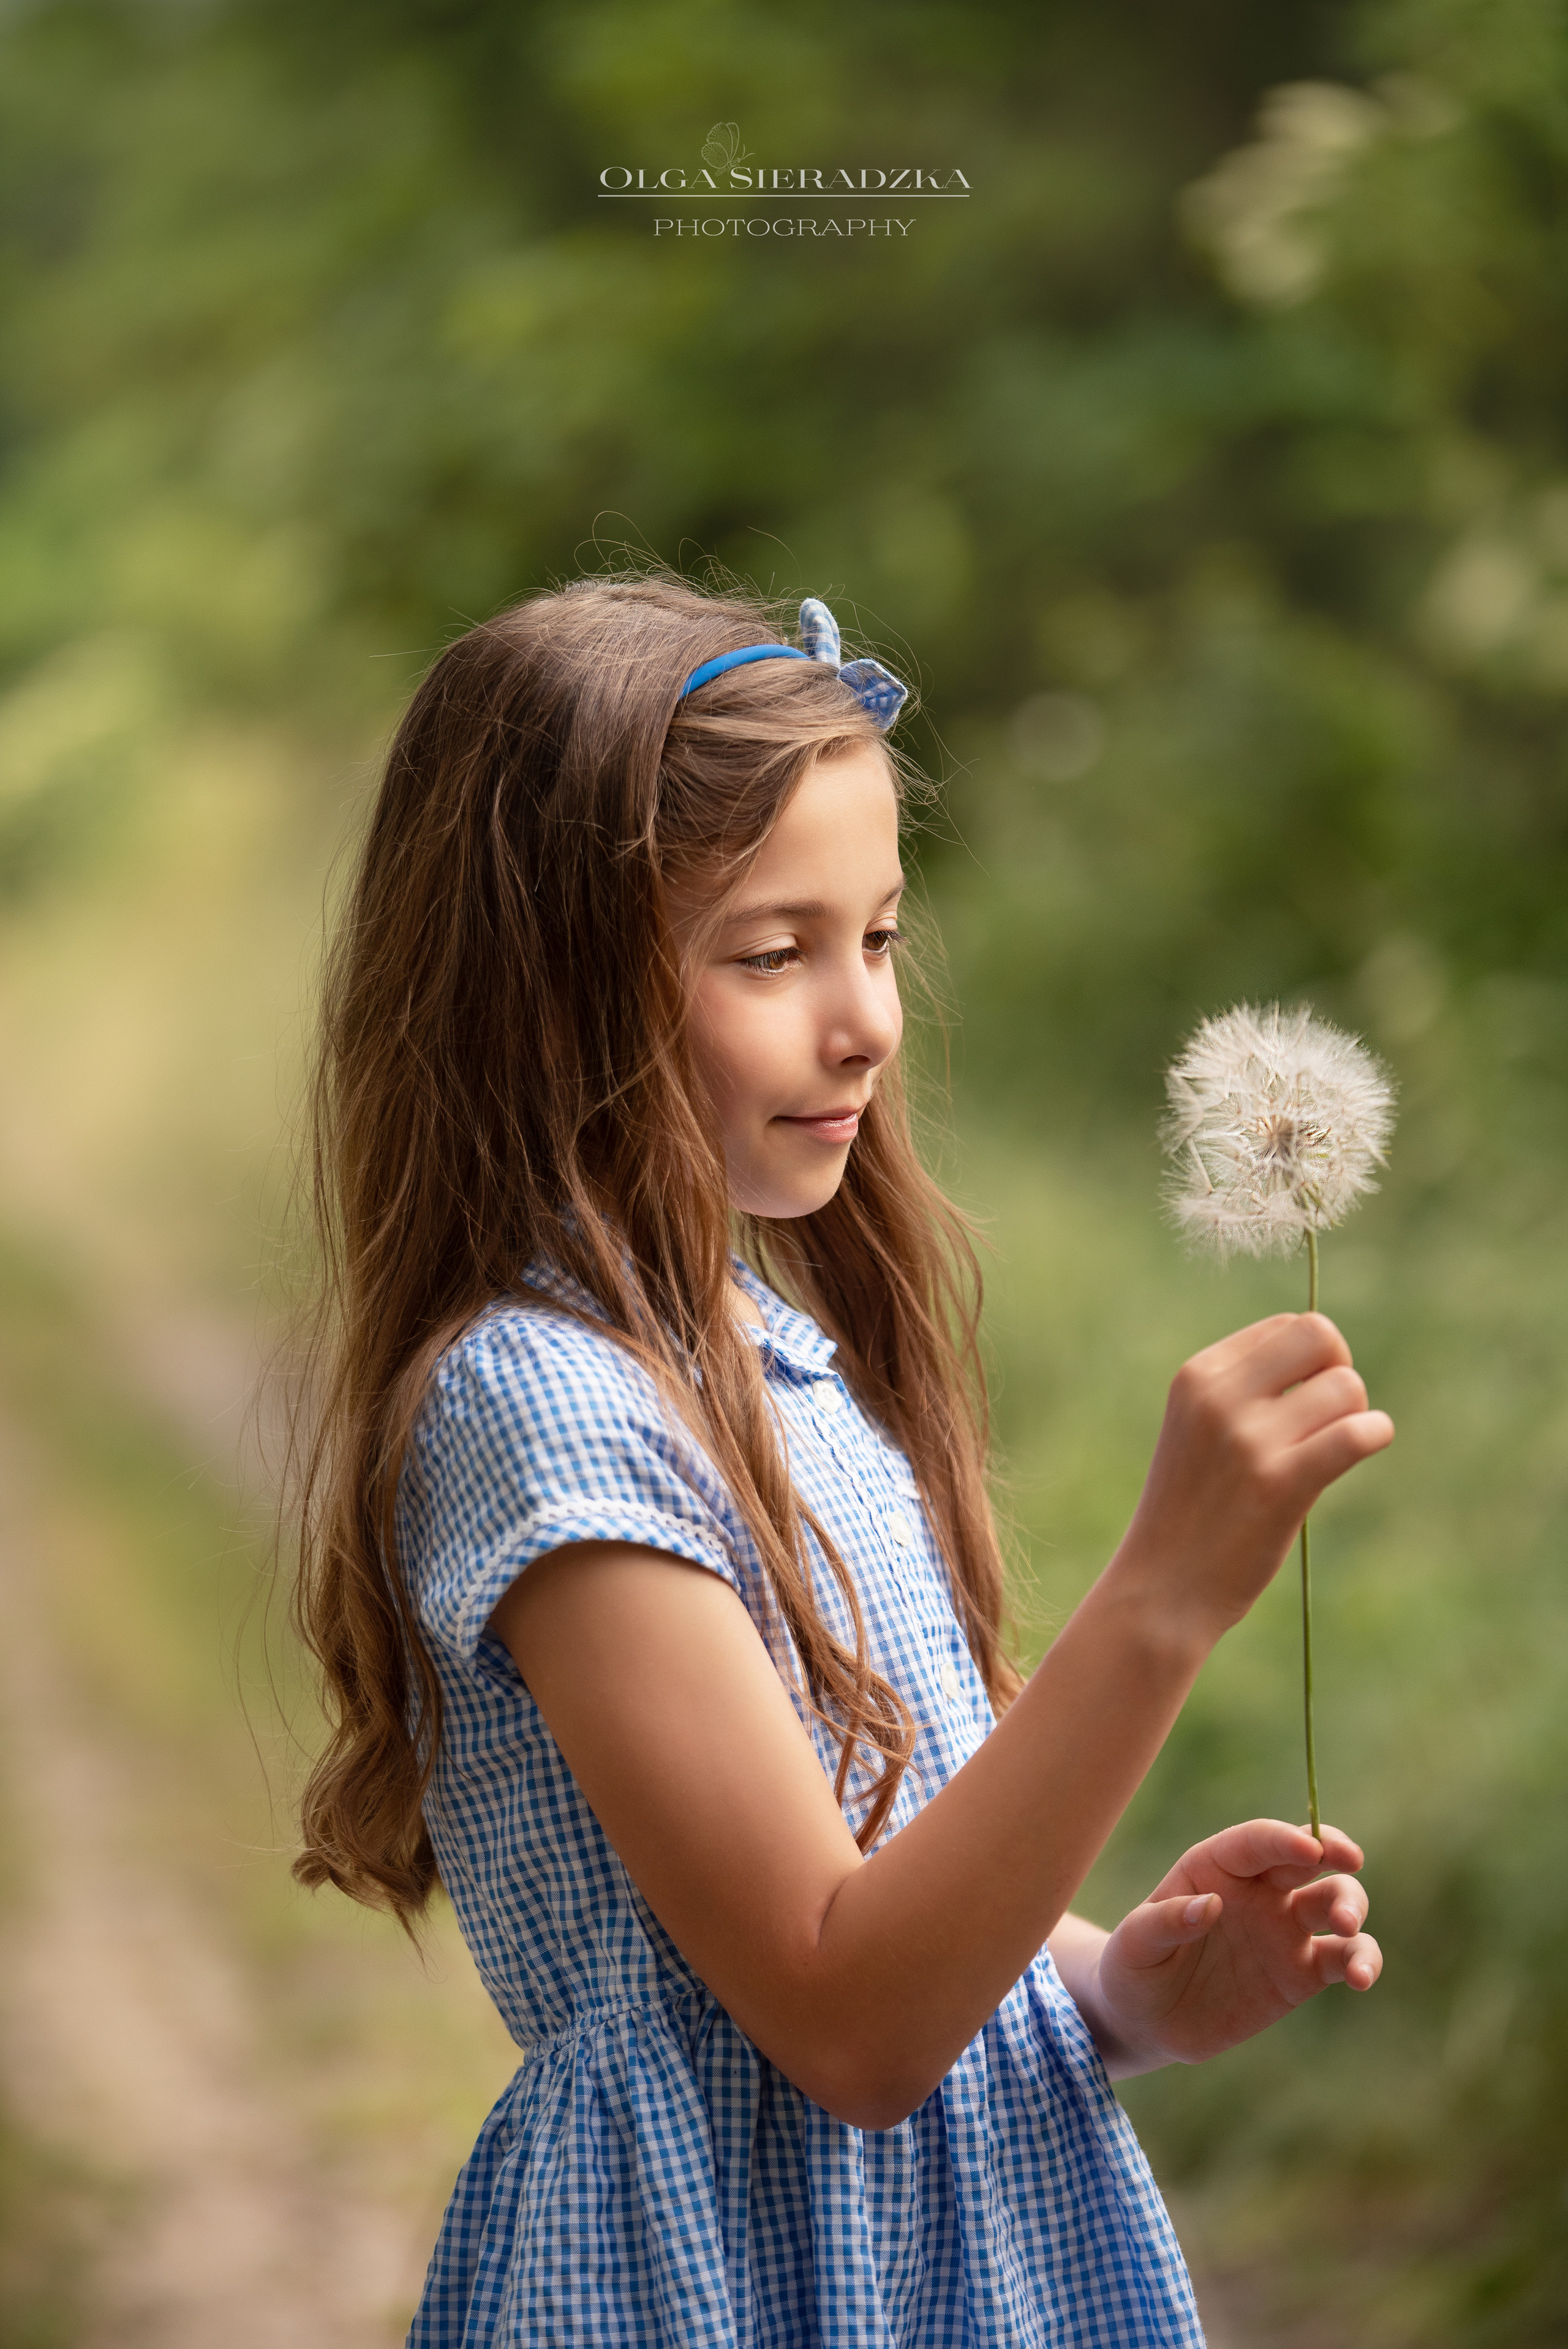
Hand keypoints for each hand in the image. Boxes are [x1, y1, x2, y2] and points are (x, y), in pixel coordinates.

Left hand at [1086, 1819, 1381, 2074]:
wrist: (1146, 2021)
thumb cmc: (1133, 1968)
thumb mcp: (1134, 1944)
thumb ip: (1165, 1921)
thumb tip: (1209, 1904)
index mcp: (1216, 1867)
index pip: (1258, 1841)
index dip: (1286, 1839)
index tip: (1312, 1848)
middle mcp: (1258, 1890)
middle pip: (1308, 1859)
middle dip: (1335, 1854)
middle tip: (1350, 1865)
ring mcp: (1284, 1930)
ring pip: (1336, 1903)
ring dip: (1353, 1908)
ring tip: (1349, 1934)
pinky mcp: (1302, 1973)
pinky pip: (1343, 1959)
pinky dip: (1362, 1961)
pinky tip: (1362, 1977)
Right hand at [1112, 1314, 1392, 1639]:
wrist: (1162, 1586)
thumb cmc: (1192, 1508)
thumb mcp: (1201, 1428)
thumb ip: (1249, 1388)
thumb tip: (1328, 1359)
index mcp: (1197, 1375)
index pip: (1287, 1325)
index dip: (1313, 1358)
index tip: (1305, 1400)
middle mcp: (1219, 1397)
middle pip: (1319, 1336)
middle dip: (1339, 1369)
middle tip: (1328, 1417)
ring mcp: (1248, 1440)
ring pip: (1347, 1388)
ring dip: (1356, 1415)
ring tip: (1328, 1451)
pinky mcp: (1279, 1485)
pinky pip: (1356, 1434)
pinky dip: (1375, 1434)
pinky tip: (1368, 1445)